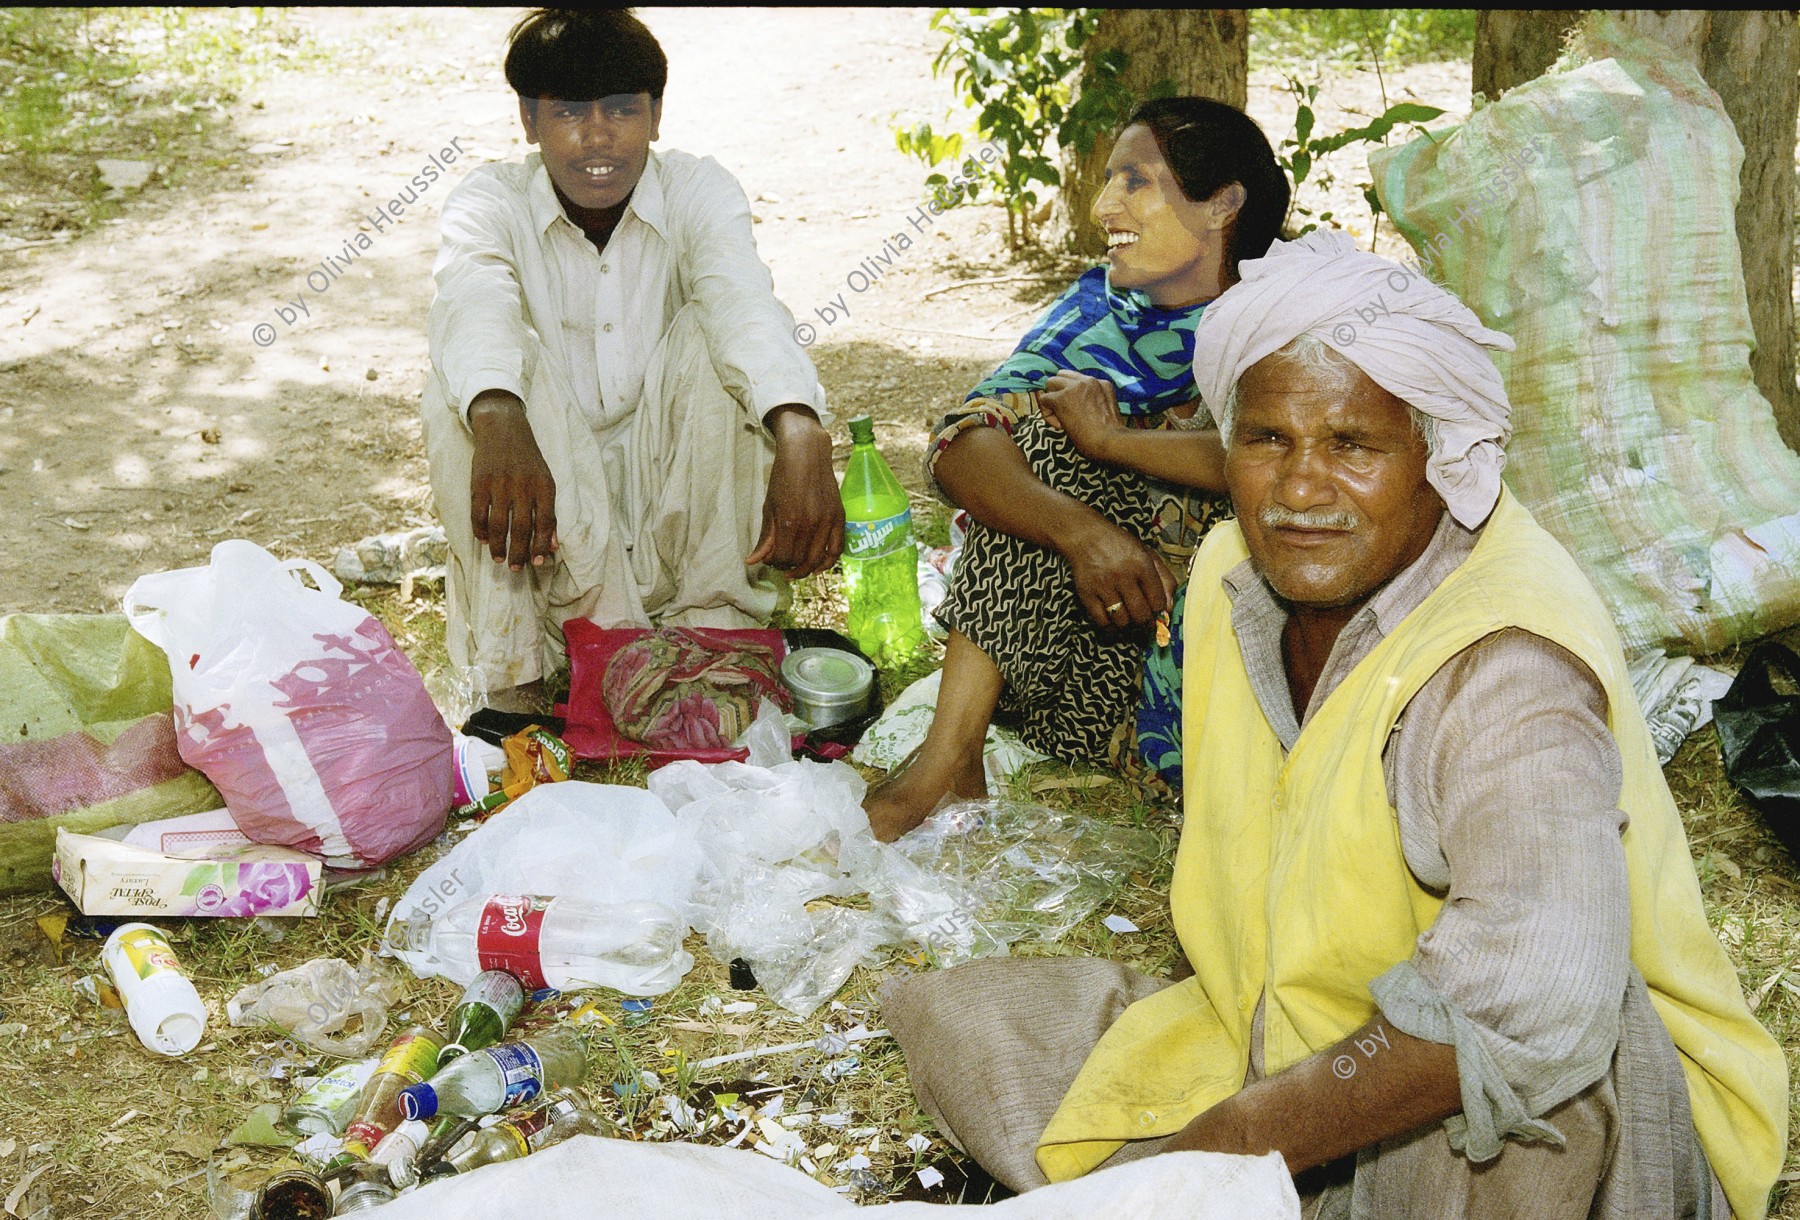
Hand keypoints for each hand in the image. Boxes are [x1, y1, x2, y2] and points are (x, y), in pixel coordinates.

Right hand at [469, 390, 557, 570]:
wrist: (503, 429)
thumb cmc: (528, 460)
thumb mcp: (546, 481)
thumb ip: (549, 512)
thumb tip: (552, 546)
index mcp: (544, 486)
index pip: (545, 523)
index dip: (541, 545)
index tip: (537, 562)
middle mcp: (523, 486)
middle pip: (521, 528)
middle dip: (519, 553)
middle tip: (516, 569)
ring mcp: (500, 484)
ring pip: (498, 525)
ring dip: (498, 546)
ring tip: (498, 559)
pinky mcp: (479, 482)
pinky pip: (479, 513)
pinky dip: (480, 530)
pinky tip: (483, 540)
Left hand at [747, 405, 844, 578]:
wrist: (806, 453)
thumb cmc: (783, 477)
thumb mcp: (769, 507)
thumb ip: (764, 537)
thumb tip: (753, 561)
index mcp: (788, 520)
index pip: (781, 557)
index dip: (773, 562)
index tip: (770, 559)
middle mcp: (809, 524)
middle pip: (798, 560)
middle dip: (787, 566)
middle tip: (781, 564)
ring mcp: (826, 521)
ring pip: (817, 559)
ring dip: (805, 569)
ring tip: (796, 569)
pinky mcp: (839, 517)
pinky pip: (837, 549)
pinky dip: (828, 562)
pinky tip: (818, 567)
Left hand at [1039, 369, 1123, 461]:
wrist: (1110, 441)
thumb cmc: (1111, 435)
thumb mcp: (1107, 410)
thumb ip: (1094, 400)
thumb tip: (1075, 405)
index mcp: (1102, 383)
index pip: (1077, 379)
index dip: (1072, 393)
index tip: (1076, 410)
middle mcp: (1088, 380)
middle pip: (1061, 376)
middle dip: (1058, 392)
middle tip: (1065, 413)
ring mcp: (1074, 388)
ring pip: (1050, 384)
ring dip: (1052, 401)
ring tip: (1061, 420)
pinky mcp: (1062, 398)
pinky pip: (1044, 399)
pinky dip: (1047, 414)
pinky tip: (1060, 425)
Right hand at [1060, 513, 1174, 627]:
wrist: (1086, 535)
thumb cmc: (1120, 546)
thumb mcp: (1147, 554)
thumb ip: (1164, 579)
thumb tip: (1169, 608)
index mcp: (1141, 564)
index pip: (1157, 601)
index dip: (1160, 612)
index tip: (1157, 613)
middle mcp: (1123, 575)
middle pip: (1140, 614)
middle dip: (1146, 622)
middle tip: (1145, 621)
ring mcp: (1103, 586)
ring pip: (1122, 620)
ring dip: (1128, 624)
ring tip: (1129, 618)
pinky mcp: (1086, 593)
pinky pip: (1101, 621)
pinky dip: (1110, 627)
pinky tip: (1114, 621)